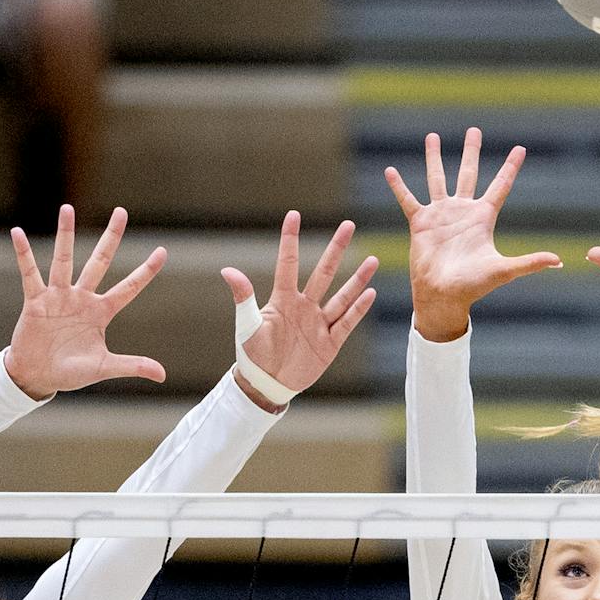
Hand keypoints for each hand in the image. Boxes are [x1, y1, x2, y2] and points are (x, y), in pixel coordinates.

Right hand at [5, 206, 167, 399]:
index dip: (145, 271)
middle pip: (99, 261)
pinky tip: (18, 233)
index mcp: (101, 312)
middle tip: (121, 211)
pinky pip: (29, 273)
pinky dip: (24, 254)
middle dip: (111, 238)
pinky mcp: (35, 300)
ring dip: (65, 235)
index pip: (129, 287)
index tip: (163, 251)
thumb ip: (132, 366)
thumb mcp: (104, 367)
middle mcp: (82, 298)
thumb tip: (163, 375)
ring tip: (67, 209)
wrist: (37, 377)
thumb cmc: (70, 372)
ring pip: (64, 260)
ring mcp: (58, 296)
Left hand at [223, 210, 379, 407]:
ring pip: (342, 296)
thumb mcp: (247, 325)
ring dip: (357, 279)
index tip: (294, 215)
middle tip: (348, 225)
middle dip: (336, 248)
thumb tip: (227, 270)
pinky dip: (358, 309)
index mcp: (282, 300)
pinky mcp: (330, 343)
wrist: (267, 384)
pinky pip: (347, 323)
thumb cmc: (253, 354)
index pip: (288, 264)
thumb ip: (243, 298)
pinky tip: (370, 293)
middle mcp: (304, 306)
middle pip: (323, 273)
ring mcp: (319, 323)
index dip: (290, 240)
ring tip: (371, 260)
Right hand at [385, 128, 558, 341]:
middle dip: (471, 152)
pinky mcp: (420, 223)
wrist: (443, 295)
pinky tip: (390, 171)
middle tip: (474, 130)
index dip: (510, 167)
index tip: (520, 148)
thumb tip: (559, 261)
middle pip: (468, 173)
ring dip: (434, 158)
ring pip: (437, 178)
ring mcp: (441, 215)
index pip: (500, 186)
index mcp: (483, 218)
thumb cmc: (474, 285)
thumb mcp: (503, 270)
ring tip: (432, 136)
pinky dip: (399, 186)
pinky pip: (408, 200)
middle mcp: (462, 211)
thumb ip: (529, 263)